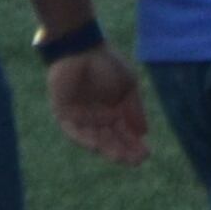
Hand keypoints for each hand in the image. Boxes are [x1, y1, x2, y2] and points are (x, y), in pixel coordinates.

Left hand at [48, 46, 149, 165]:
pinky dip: (85, 139)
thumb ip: (134, 109)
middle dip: (123, 150)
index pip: (124, 132)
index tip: (147, 154)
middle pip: (111, 139)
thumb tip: (144, 133)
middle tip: (136, 161)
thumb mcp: (128, 86)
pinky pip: (74, 131)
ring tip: (121, 157)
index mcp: (113, 110)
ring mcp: (80, 117)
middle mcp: (97, 117)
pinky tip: (97, 146)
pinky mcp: (64, 114)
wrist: (82, 48)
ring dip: (107, 149)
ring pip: (94, 138)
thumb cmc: (107, 63)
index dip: (135, 144)